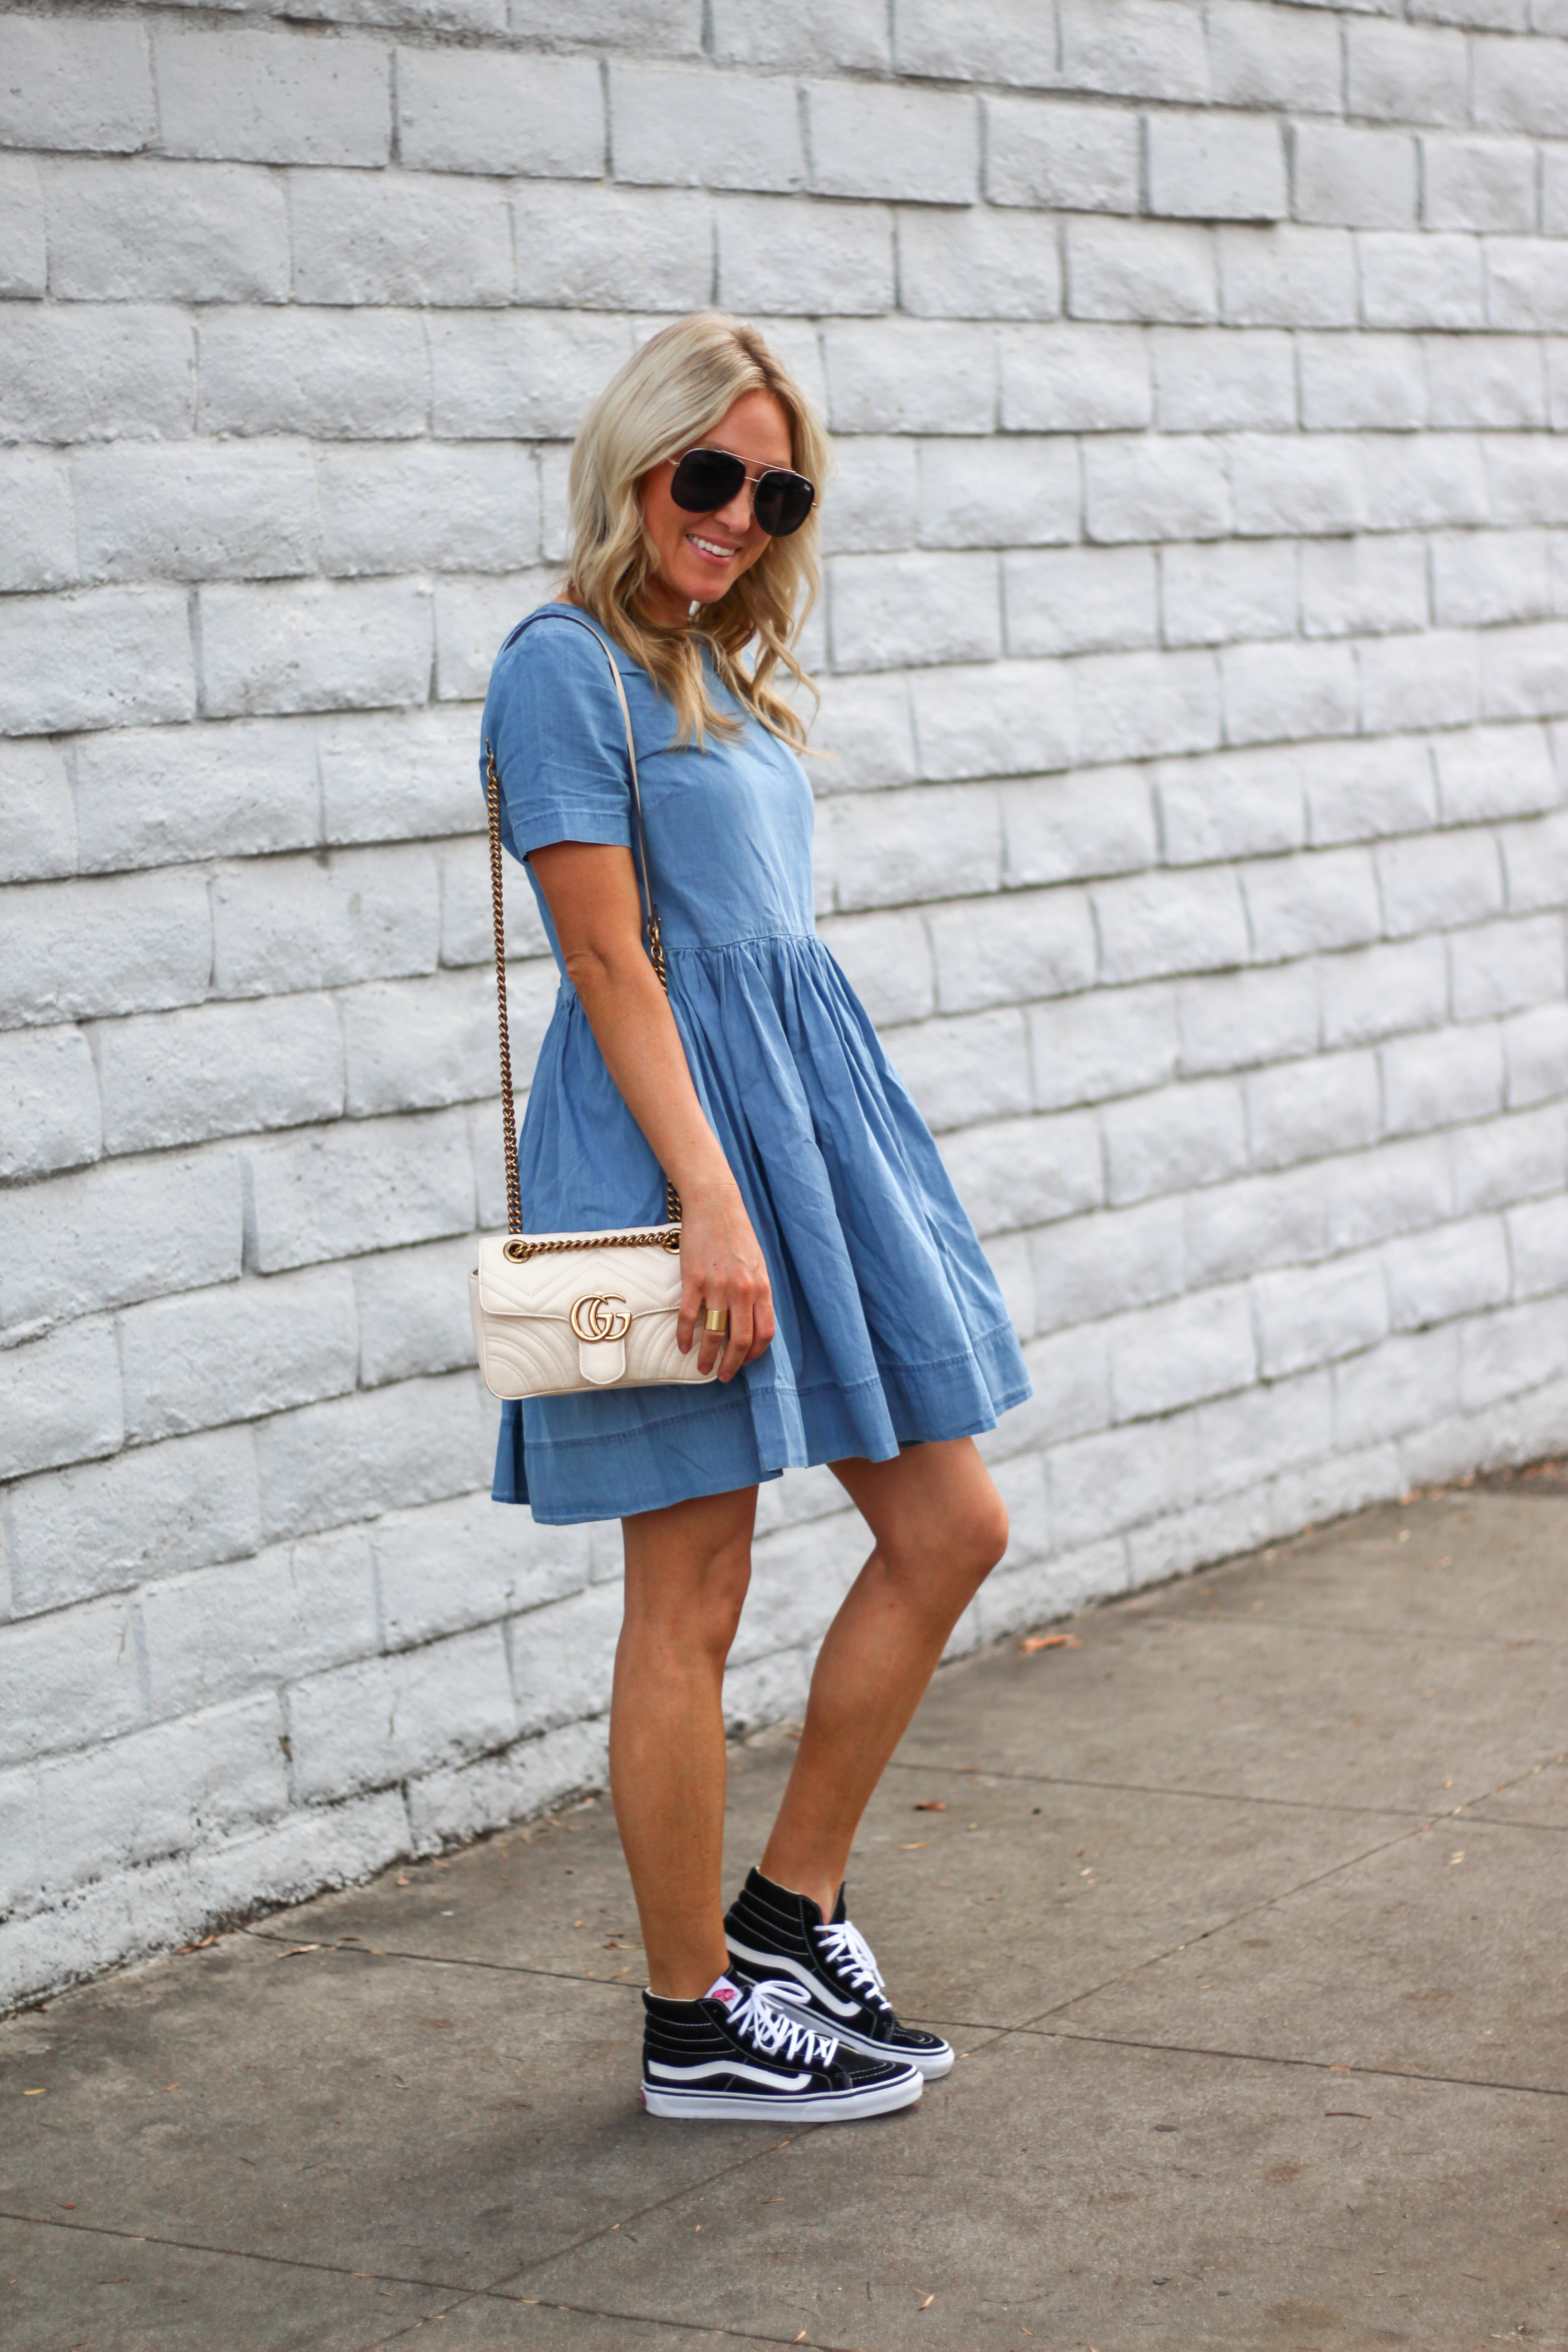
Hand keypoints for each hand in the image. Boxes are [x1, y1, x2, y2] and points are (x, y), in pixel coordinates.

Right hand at [675, 1180, 774, 1381]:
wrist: (714, 1205)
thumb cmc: (736, 1234)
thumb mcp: (757, 1264)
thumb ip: (756, 1292)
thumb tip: (751, 1321)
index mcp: (761, 1287)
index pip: (764, 1333)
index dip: (755, 1354)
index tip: (744, 1362)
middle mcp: (743, 1290)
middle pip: (741, 1341)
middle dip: (732, 1365)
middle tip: (724, 1376)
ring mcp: (718, 1286)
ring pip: (715, 1334)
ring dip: (708, 1357)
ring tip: (703, 1367)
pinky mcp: (694, 1280)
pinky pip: (689, 1317)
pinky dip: (685, 1336)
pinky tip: (683, 1345)